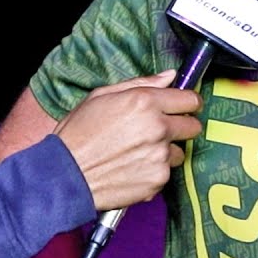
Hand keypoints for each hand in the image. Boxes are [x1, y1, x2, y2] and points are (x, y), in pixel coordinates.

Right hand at [52, 70, 201, 212]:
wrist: (65, 174)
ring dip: (166, 152)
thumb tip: (169, 77)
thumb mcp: (102, 96)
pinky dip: (153, 172)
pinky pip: (166, 173)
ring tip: (139, 153)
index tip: (184, 107)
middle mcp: (157, 128)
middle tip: (160, 130)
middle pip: (193, 126)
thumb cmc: (77, 134)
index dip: (188, 103)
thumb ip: (141, 84)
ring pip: (180, 152)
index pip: (190, 99)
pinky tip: (132, 168)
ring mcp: (159, 156)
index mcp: (145, 102)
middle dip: (181, 127)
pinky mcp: (157, 180)